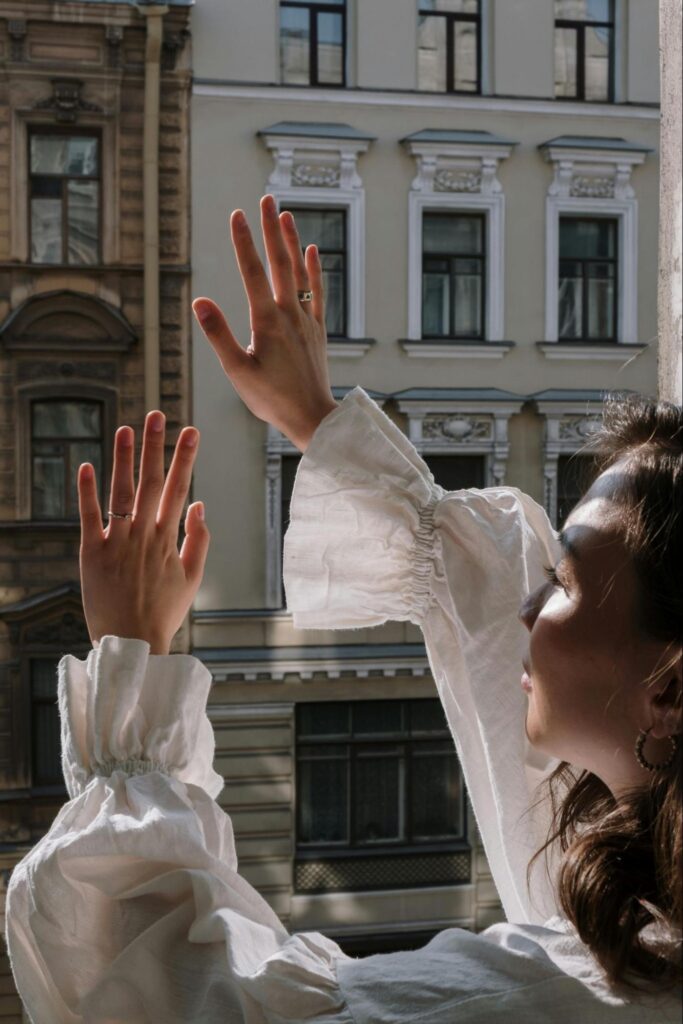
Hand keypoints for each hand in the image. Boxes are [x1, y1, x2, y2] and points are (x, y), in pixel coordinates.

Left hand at [77, 412, 209, 654]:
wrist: (132, 644)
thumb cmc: (164, 612)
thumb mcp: (192, 578)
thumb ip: (198, 540)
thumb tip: (200, 503)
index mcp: (168, 540)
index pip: (179, 489)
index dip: (185, 458)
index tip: (191, 431)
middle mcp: (144, 536)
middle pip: (152, 483)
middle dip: (156, 447)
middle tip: (157, 415)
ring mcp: (117, 543)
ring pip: (121, 493)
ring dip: (124, 459)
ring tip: (126, 428)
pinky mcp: (92, 554)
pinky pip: (89, 517)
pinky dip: (87, 492)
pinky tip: (87, 465)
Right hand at [192, 194, 337, 452]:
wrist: (313, 417)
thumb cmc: (272, 399)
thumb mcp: (237, 371)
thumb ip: (218, 335)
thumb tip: (200, 301)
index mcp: (266, 321)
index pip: (251, 272)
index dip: (243, 241)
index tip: (236, 214)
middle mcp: (289, 314)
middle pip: (279, 263)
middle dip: (270, 229)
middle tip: (265, 198)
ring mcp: (307, 320)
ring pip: (300, 273)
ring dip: (291, 242)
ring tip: (285, 214)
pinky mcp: (318, 331)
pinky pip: (318, 293)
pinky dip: (314, 270)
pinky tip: (312, 251)